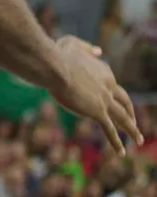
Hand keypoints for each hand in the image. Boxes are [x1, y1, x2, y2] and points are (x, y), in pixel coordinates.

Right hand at [51, 35, 141, 154]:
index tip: (108, 98)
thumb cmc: (59, 55)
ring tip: (139, 140)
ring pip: (123, 117)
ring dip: (132, 130)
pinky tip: (122, 152)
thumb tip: (99, 51)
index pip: (112, 85)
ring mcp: (105, 100)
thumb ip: (87, 48)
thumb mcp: (73, 43)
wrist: (56, 68)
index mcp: (104, 71)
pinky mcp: (98, 112)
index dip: (111, 92)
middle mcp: (109, 86)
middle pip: (125, 102)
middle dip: (130, 112)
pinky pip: (110, 130)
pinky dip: (117, 142)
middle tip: (134, 121)